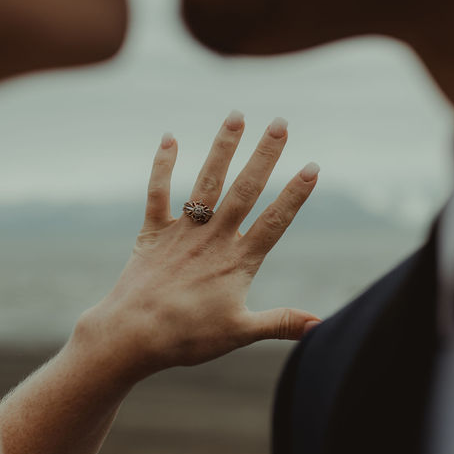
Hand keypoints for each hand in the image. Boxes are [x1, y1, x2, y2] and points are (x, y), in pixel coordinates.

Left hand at [77, 111, 320, 382]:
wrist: (131, 336)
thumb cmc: (187, 338)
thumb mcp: (240, 333)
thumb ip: (282, 323)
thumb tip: (323, 327)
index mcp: (238, 261)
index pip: (274, 221)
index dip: (295, 194)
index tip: (312, 167)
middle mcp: (213, 239)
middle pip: (245, 190)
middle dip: (264, 155)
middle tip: (280, 123)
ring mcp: (182, 232)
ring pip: (207, 182)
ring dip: (222, 148)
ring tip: (236, 116)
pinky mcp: (153, 232)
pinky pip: (158, 192)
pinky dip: (162, 165)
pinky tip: (170, 138)